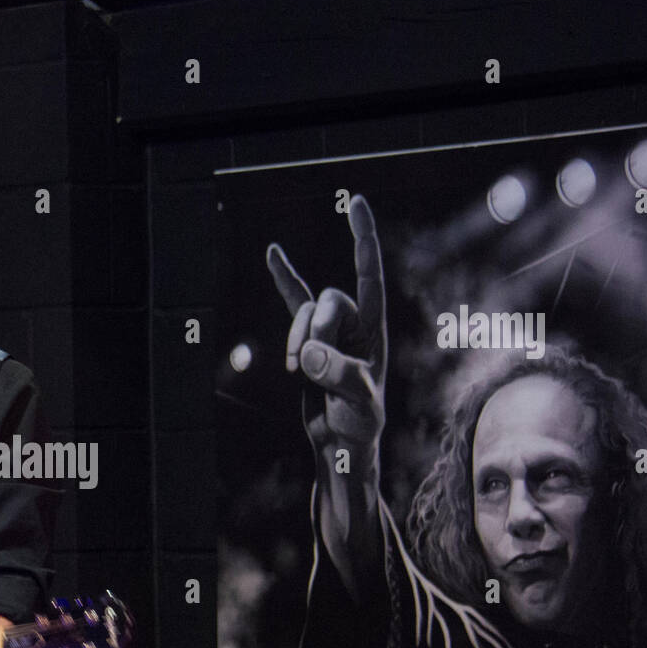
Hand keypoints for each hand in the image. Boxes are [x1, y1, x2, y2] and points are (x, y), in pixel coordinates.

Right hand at [266, 194, 387, 466]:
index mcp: (374, 330)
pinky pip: (294, 303)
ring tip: (299, 373)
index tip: (355, 203)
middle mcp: (354, 324)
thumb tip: (309, 353)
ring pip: (305, 313)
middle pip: (328, 302)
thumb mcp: (357, 404)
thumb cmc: (359, 425)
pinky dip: (284, 280)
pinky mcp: (307, 342)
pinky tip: (272, 252)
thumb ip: (338, 375)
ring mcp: (330, 331)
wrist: (341, 444)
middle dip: (314, 332)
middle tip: (308, 368)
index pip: (369, 276)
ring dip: (297, 340)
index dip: (362, 241)